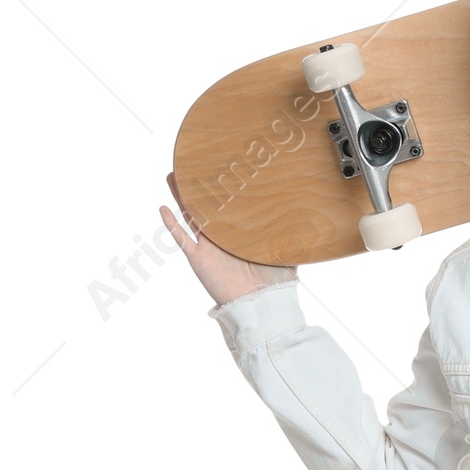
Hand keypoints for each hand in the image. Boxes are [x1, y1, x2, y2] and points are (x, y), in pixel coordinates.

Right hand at [160, 172, 297, 306]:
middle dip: (199, 187)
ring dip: (180, 196)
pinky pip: (181, 239)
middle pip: (207, 206)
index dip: (226, 189)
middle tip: (193, 164)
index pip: (231, 207)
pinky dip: (171, 224)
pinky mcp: (199, 258)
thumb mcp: (286, 256)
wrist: (261, 306)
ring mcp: (208, 247)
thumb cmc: (275, 285)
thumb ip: (291, 239)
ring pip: (190, 216)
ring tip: (173, 176)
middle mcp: (223, 238)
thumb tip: (306, 220)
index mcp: (241, 234)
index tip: (224, 168)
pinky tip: (162, 208)